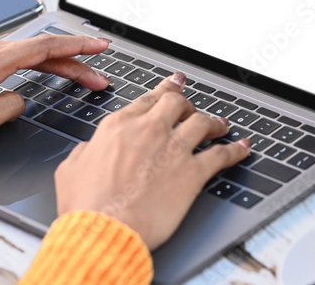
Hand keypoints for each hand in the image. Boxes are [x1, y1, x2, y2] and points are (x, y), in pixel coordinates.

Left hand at [0, 34, 110, 155]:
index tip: (101, 48)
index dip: (77, 49)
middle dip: (73, 63)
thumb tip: (19, 100)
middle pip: (40, 51)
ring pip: (25, 54)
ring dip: (54, 65)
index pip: (45, 49)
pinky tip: (40, 73)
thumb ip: (7, 109)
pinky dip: (33, 64)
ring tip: (77, 78)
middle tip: (98, 77)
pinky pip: (9, 57)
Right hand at [54, 73, 250, 249]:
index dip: (165, 90)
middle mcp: (149, 131)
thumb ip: (86, 151)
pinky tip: (243, 147)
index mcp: (119, 126)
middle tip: (194, 105)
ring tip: (222, 124)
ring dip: (214, 121)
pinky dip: (236, 149)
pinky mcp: (192, 172)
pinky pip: (222, 154)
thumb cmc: (86, 205)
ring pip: (202, 122)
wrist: (104, 229)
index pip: (148, 99)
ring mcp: (173, 149)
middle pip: (177, 104)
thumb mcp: (71, 169)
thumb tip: (92, 149)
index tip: (174, 84)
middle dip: (188, 103)